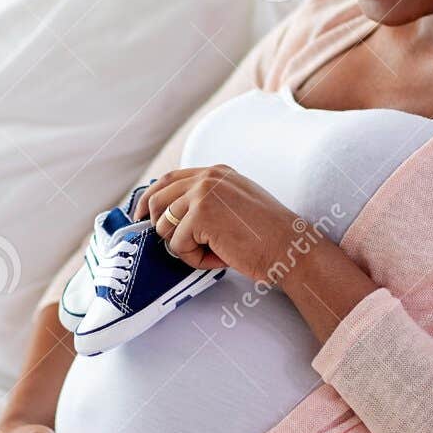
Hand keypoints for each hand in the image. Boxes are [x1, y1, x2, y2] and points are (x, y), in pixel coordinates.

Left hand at [132, 164, 308, 285]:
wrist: (290, 248)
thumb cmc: (267, 236)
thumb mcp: (235, 205)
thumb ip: (207, 202)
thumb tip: (170, 217)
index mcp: (216, 172)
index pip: (168, 180)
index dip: (149, 199)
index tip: (141, 217)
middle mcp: (207, 177)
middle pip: (156, 200)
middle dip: (161, 228)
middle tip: (180, 245)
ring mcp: (203, 193)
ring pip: (165, 227)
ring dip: (185, 247)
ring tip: (215, 251)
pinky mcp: (201, 214)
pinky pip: (178, 246)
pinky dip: (197, 260)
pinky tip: (222, 256)